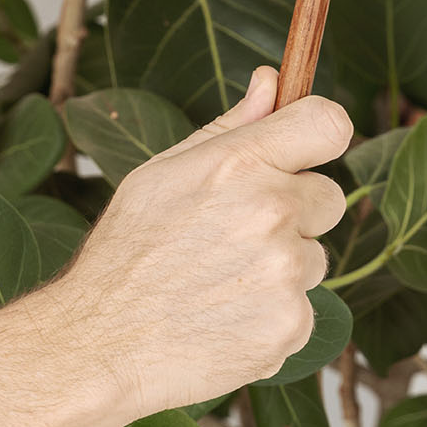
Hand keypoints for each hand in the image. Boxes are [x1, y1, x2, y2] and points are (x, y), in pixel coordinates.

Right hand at [53, 68, 350, 420]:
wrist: (96, 346)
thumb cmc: (126, 252)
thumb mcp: (164, 171)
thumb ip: (230, 125)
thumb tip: (272, 80)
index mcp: (240, 163)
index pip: (330, 124)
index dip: (320, 136)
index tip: (303, 153)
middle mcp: (271, 212)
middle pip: (330, 197)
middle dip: (297, 212)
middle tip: (238, 234)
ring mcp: (284, 273)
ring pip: (315, 258)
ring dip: (284, 268)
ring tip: (221, 283)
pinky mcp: (289, 327)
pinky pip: (303, 311)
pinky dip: (274, 317)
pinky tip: (225, 319)